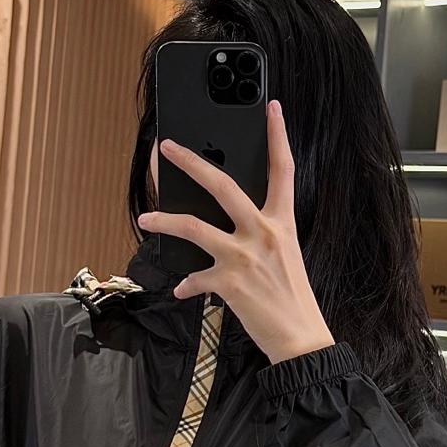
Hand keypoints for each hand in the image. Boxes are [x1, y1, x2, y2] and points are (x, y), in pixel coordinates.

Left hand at [137, 99, 334, 364]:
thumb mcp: (286, 257)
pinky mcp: (229, 282)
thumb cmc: (293, 299)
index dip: (278, 136)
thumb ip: (260, 236)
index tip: (271, 109)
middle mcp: (263, 232)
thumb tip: (229, 228)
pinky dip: (186, 285)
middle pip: (222, 185)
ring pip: (194, 226)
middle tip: (168, 147)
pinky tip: (181, 290)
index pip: (283, 170)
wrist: (299, 338)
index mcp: (282, 223)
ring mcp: (244, 256)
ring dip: (165, 221)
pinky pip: (196, 278)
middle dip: (191, 162)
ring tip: (146, 218)